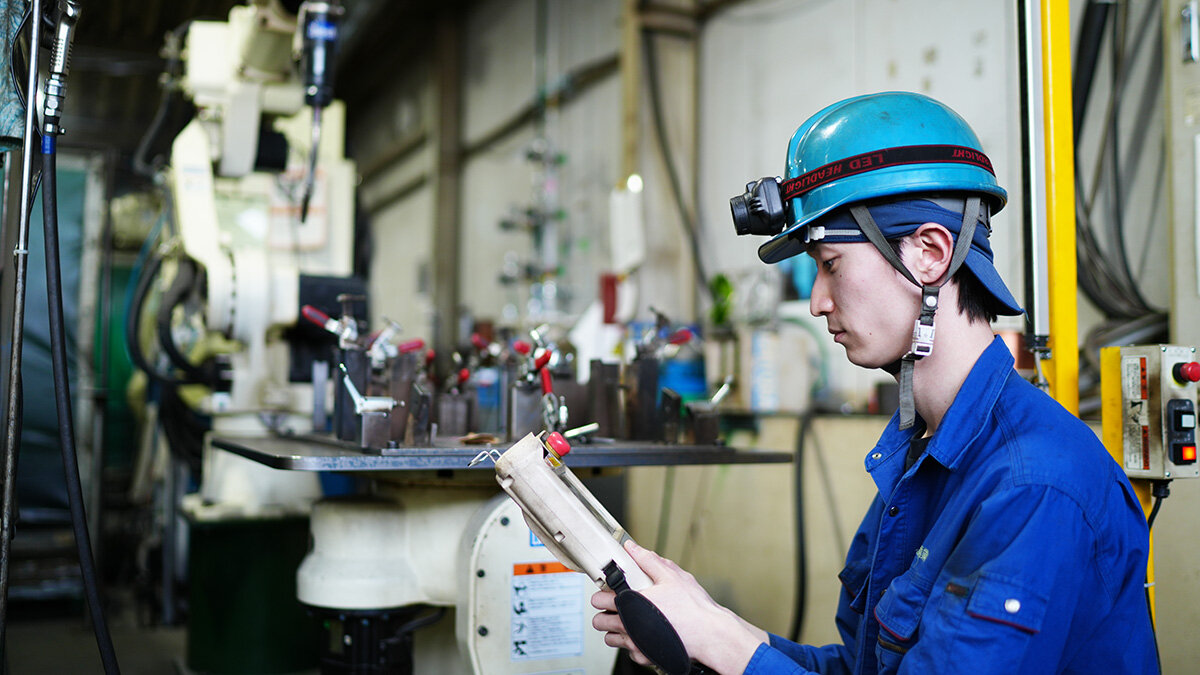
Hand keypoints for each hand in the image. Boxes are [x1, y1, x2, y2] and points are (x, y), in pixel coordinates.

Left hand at [590, 540, 764, 673]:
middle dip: (604, 613)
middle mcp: (629, 626)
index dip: (601, 594)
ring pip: (611, 639)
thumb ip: (648, 560)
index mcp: (631, 603)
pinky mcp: (645, 657)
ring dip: (616, 630)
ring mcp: (636, 644)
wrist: (710, 634)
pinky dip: (633, 644)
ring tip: (629, 621)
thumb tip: (632, 548)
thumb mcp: (672, 576)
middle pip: (599, 622)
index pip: (599, 600)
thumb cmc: (693, 607)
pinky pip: (629, 652)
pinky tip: (645, 634)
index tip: (606, 592)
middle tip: (616, 607)